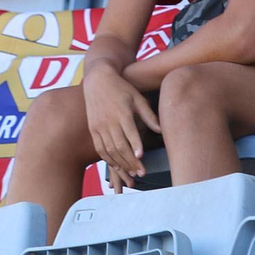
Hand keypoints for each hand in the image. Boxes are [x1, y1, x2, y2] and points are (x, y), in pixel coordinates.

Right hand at [82, 60, 160, 181]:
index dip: (135, 146)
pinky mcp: (93, 129)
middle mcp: (109, 121)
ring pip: (109, 150)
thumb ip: (148, 115)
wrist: (97, 79)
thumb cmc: (121, 88)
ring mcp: (99, 126)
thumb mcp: (137, 98)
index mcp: (122, 112)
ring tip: (132, 174)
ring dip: (121, 164)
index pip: (129, 132)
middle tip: (142, 173)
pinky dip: (108, 160)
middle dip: (131, 161)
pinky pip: (100, 149)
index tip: (142, 158)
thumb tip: (162, 130)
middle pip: (119, 146)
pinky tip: (117, 167)